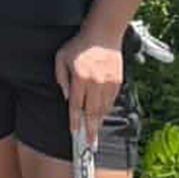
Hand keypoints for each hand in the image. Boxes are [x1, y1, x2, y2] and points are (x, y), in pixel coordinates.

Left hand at [55, 31, 123, 147]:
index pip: (76, 105)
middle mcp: (95, 82)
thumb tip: (66, 98)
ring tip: (95, 133)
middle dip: (90, 129)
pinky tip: (102, 116)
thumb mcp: (61, 58)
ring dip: (99, 122)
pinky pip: (111, 100)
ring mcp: (108, 82)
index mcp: (80, 78)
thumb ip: (61, 79)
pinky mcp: (117, 81)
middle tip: (89, 143)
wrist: (103, 34)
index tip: (75, 133)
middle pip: (92, 112)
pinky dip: (106, 109)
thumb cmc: (79, 45)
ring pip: (103, 108)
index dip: (75, 121)